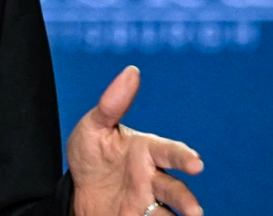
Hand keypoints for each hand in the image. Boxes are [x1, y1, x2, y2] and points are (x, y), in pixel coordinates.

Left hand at [66, 66, 203, 215]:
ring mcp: (148, 203)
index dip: (184, 157)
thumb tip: (132, 71)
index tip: (196, 164)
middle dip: (186, 201)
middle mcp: (152, 178)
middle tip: (195, 212)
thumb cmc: (91, 154)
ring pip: (170, 213)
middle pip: (175, 190)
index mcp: (146, 151)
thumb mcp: (94, 127)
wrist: (77, 190)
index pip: (169, 152)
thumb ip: (113, 104)